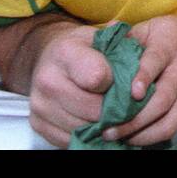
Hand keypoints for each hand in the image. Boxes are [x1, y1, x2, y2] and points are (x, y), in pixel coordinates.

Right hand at [27, 22, 110, 147]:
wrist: (49, 58)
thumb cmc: (82, 48)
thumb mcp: (99, 37)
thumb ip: (120, 43)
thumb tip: (139, 52)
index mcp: (65, 53)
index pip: (98, 78)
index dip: (114, 83)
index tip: (118, 81)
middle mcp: (48, 79)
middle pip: (92, 109)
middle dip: (112, 109)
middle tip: (122, 104)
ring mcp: (40, 104)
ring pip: (82, 128)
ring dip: (101, 126)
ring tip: (109, 114)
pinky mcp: (37, 124)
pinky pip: (69, 139)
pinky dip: (85, 135)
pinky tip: (93, 122)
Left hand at [102, 15, 176, 146]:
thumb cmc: (176, 33)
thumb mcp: (153, 26)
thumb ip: (127, 37)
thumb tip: (98, 47)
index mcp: (167, 47)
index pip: (156, 62)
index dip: (144, 77)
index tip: (131, 93)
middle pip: (161, 101)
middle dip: (135, 119)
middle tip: (109, 128)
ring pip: (169, 121)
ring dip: (143, 134)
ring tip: (121, 138)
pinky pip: (174, 127)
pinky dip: (154, 137)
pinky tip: (136, 138)